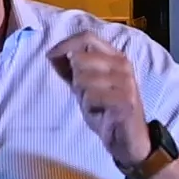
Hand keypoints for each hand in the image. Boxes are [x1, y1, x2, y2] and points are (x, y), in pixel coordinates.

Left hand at [47, 31, 149, 166]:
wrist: (128, 141)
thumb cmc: (106, 112)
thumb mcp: (84, 87)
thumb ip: (71, 70)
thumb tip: (52, 54)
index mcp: (115, 57)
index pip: (87, 37)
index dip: (65, 44)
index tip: (50, 56)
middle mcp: (123, 64)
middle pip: (80, 58)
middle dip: (74, 78)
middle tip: (85, 94)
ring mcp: (126, 81)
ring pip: (82, 78)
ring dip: (82, 95)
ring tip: (95, 105)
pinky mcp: (125, 99)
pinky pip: (91, 96)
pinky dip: (90, 107)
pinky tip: (100, 113)